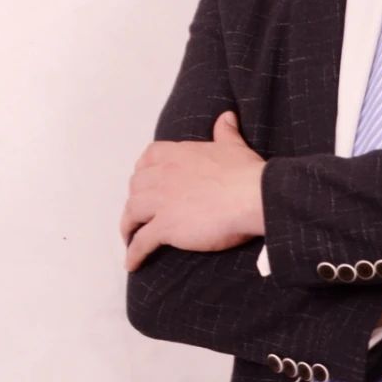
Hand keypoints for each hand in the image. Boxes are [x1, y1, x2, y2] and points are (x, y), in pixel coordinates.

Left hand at [122, 110, 263, 271]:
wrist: (253, 196)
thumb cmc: (246, 173)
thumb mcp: (234, 147)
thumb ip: (225, 132)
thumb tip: (226, 117)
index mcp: (176, 154)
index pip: (147, 159)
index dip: (143, 173)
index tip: (145, 183)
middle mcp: (162, 175)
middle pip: (135, 188)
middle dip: (134, 201)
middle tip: (139, 214)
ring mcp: (161, 201)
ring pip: (131, 213)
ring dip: (128, 227)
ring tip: (129, 239)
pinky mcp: (166, 227)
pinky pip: (141, 242)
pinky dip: (133, 254)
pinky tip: (131, 264)